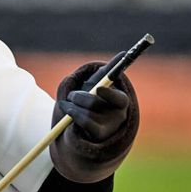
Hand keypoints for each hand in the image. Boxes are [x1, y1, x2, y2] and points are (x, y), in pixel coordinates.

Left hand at [49, 57, 138, 183]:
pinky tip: (68, 111)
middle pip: (95, 104)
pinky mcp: (96, 137)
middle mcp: (118, 117)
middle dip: (79, 97)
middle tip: (71, 96)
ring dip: (72, 106)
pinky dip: (72, 114)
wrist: (86, 125)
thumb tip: (123, 54)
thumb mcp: (100, 86)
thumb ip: (108, 72)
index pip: (120, 99)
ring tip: (67, 104)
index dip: (109, 94)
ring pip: (85, 113)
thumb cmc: (95, 100)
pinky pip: (81, 123)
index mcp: (122, 102)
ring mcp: (108, 129)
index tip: (98, 88)